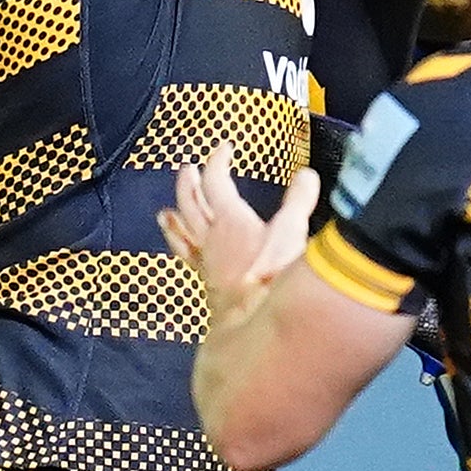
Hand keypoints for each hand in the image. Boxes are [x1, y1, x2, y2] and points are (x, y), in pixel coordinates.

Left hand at [161, 161, 319, 314]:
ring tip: (165, 214)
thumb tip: (306, 175)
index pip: (216, 181)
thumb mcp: (292, 232)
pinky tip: (183, 254)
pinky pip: (189, 261)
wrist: (253, 320)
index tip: (223, 149)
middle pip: (191, 203)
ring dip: (175, 220)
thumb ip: (299, 201)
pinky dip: (182, 251)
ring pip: (183, 234)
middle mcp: (211, 237)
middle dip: (189, 184)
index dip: (217, 162)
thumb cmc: (270, 275)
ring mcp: (207, 261)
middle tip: (187, 170)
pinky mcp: (209, 283)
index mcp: (229, 219)